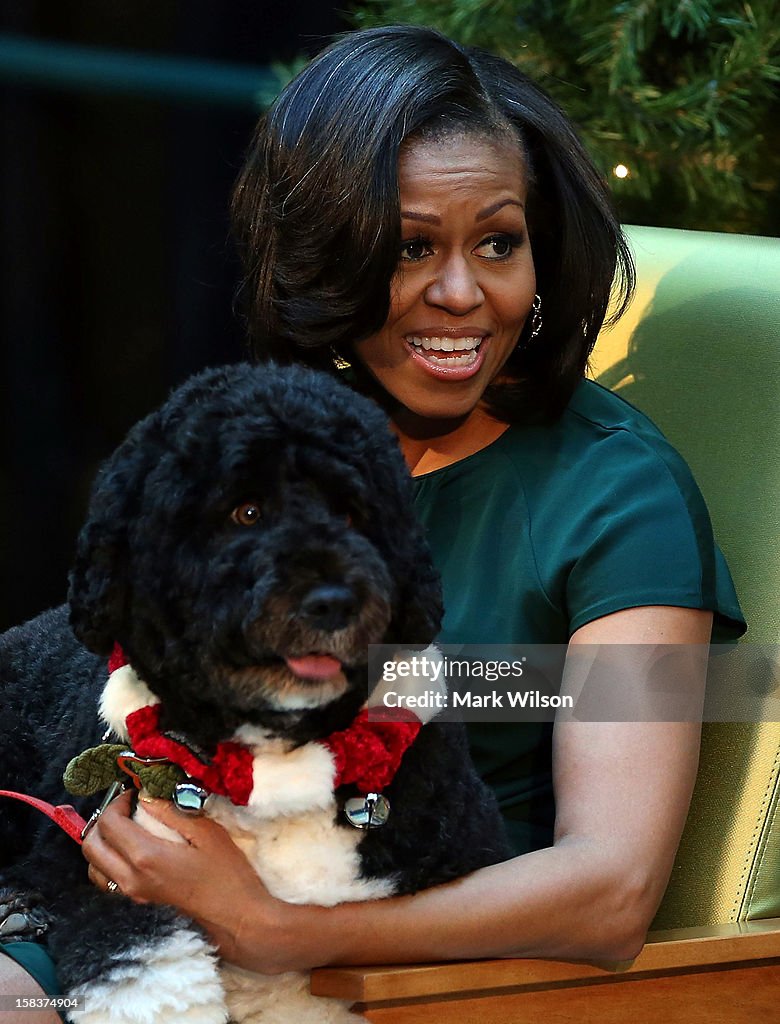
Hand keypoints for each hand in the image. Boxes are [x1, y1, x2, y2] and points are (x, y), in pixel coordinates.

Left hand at [81, 789, 292, 968]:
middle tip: (125, 807)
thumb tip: (146, 796)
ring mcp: (132, 893)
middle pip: (91, 845)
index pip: (110, 823)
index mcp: (146, 856)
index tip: (134, 793)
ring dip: (101, 842)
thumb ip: (171, 812)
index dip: (117, 802)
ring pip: (93, 866)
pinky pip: (106, 880)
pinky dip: (107, 861)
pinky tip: (128, 851)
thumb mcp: (205, 832)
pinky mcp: (137, 901)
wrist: (234, 914)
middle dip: (102, 820)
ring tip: (124, 827)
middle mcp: (131, 877)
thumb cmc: (226, 871)